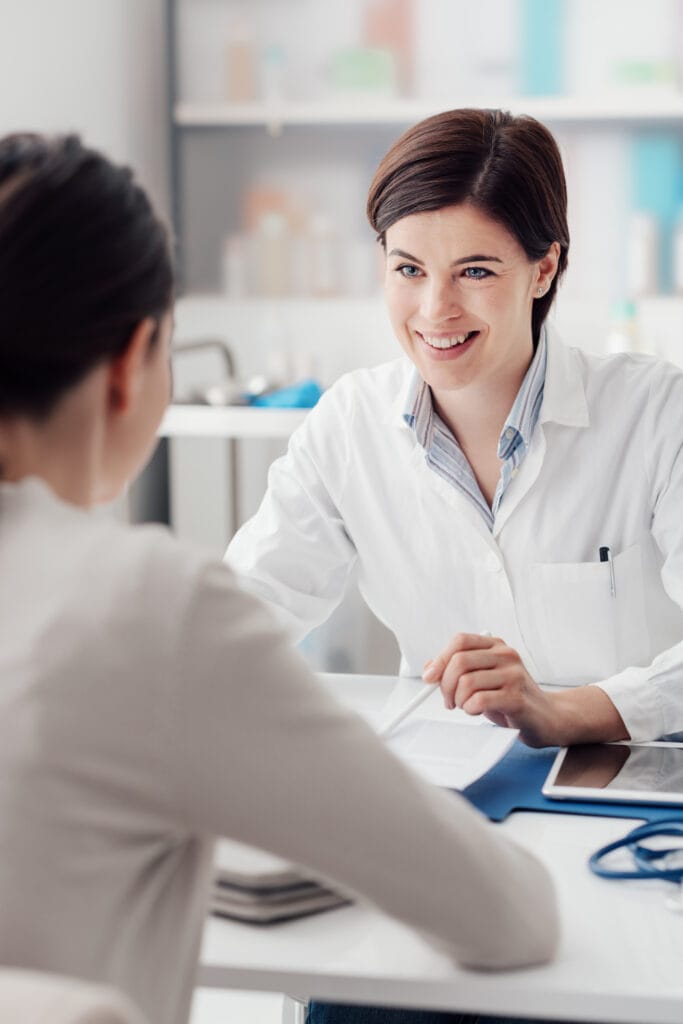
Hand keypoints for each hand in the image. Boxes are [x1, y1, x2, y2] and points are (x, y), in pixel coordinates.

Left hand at [423, 632, 553, 744]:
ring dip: (459, 700)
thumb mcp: (483, 679)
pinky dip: (470, 709)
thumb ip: (458, 671)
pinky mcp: (517, 697)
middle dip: (445, 685)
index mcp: (496, 646)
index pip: (459, 641)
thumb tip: (430, 668)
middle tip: (449, 700)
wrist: (547, 717)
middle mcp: (506, 655)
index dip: (440, 659)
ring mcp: (514, 675)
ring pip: (466, 683)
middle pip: (459, 661)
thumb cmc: (512, 697)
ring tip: (468, 706)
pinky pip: (479, 700)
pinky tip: (478, 712)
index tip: (429, 678)